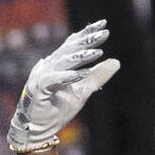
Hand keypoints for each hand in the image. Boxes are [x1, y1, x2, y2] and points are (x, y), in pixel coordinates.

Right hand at [8, 20, 120, 153]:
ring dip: (81, 57)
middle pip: (69, 50)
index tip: (103, 27)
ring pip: (62, 62)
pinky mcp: (39, 89)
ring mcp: (42, 76)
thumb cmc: (58, 107)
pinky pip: (54, 80)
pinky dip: (68, 76)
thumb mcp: (84, 90)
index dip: (86, 35)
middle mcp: (48, 66)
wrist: (41, 127)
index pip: (73, 45)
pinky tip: (83, 74)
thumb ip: (98, 76)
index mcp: (57, 64)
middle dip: (87, 41)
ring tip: (98, 52)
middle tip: (105, 33)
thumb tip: (115, 61)